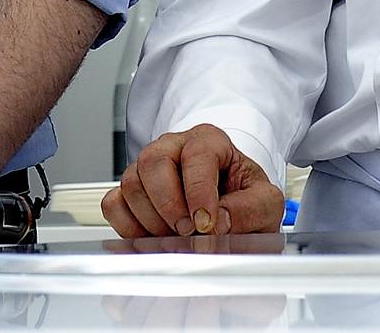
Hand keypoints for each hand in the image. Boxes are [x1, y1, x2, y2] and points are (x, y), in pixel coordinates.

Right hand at [102, 125, 284, 238]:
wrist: (231, 206)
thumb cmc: (245, 198)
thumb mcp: (266, 202)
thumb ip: (251, 209)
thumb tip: (220, 221)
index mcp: (209, 141)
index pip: (197, 154)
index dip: (199, 190)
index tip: (206, 222)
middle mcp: (174, 146)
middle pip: (153, 161)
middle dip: (169, 204)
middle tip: (187, 231)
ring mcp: (147, 167)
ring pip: (131, 183)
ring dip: (151, 219)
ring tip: (175, 237)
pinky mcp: (130, 192)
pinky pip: (113, 203)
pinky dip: (128, 226)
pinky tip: (152, 237)